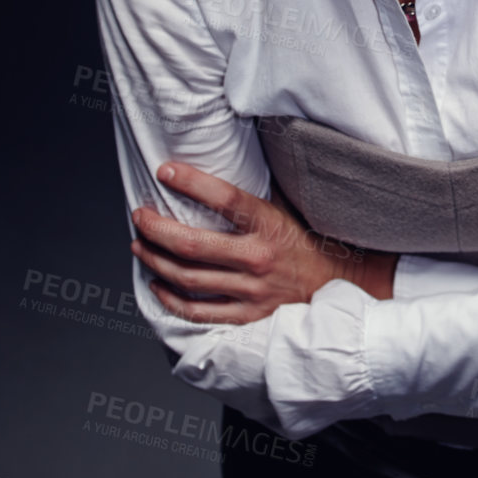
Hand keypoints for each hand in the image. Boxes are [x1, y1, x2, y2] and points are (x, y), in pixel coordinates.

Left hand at [131, 161, 396, 324]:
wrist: (338, 287)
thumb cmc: (305, 243)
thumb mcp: (286, 210)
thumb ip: (254, 196)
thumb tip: (221, 160)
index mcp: (270, 225)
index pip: (226, 198)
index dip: (192, 182)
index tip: (165, 171)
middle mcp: (259, 259)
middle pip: (193, 244)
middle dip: (156, 228)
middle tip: (140, 215)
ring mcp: (252, 291)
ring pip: (188, 278)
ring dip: (155, 260)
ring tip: (140, 245)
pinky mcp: (247, 317)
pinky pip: (198, 312)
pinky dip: (170, 299)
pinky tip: (157, 284)